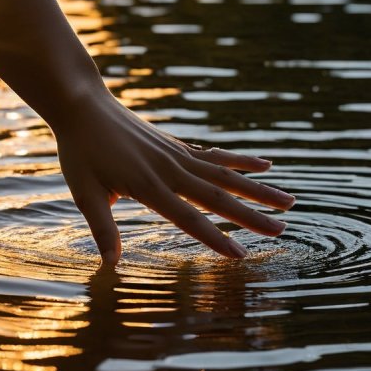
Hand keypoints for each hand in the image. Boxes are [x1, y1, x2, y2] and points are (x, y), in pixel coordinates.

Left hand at [55, 93, 295, 264]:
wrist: (84, 106)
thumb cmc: (80, 152)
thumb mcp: (85, 192)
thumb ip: (102, 227)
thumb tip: (111, 264)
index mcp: (149, 186)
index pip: (190, 218)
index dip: (216, 238)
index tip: (242, 255)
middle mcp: (172, 170)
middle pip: (220, 196)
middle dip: (253, 216)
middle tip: (282, 229)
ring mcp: (180, 156)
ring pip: (227, 175)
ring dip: (259, 189)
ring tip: (289, 201)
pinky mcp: (181, 146)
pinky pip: (218, 155)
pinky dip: (243, 161)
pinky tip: (266, 164)